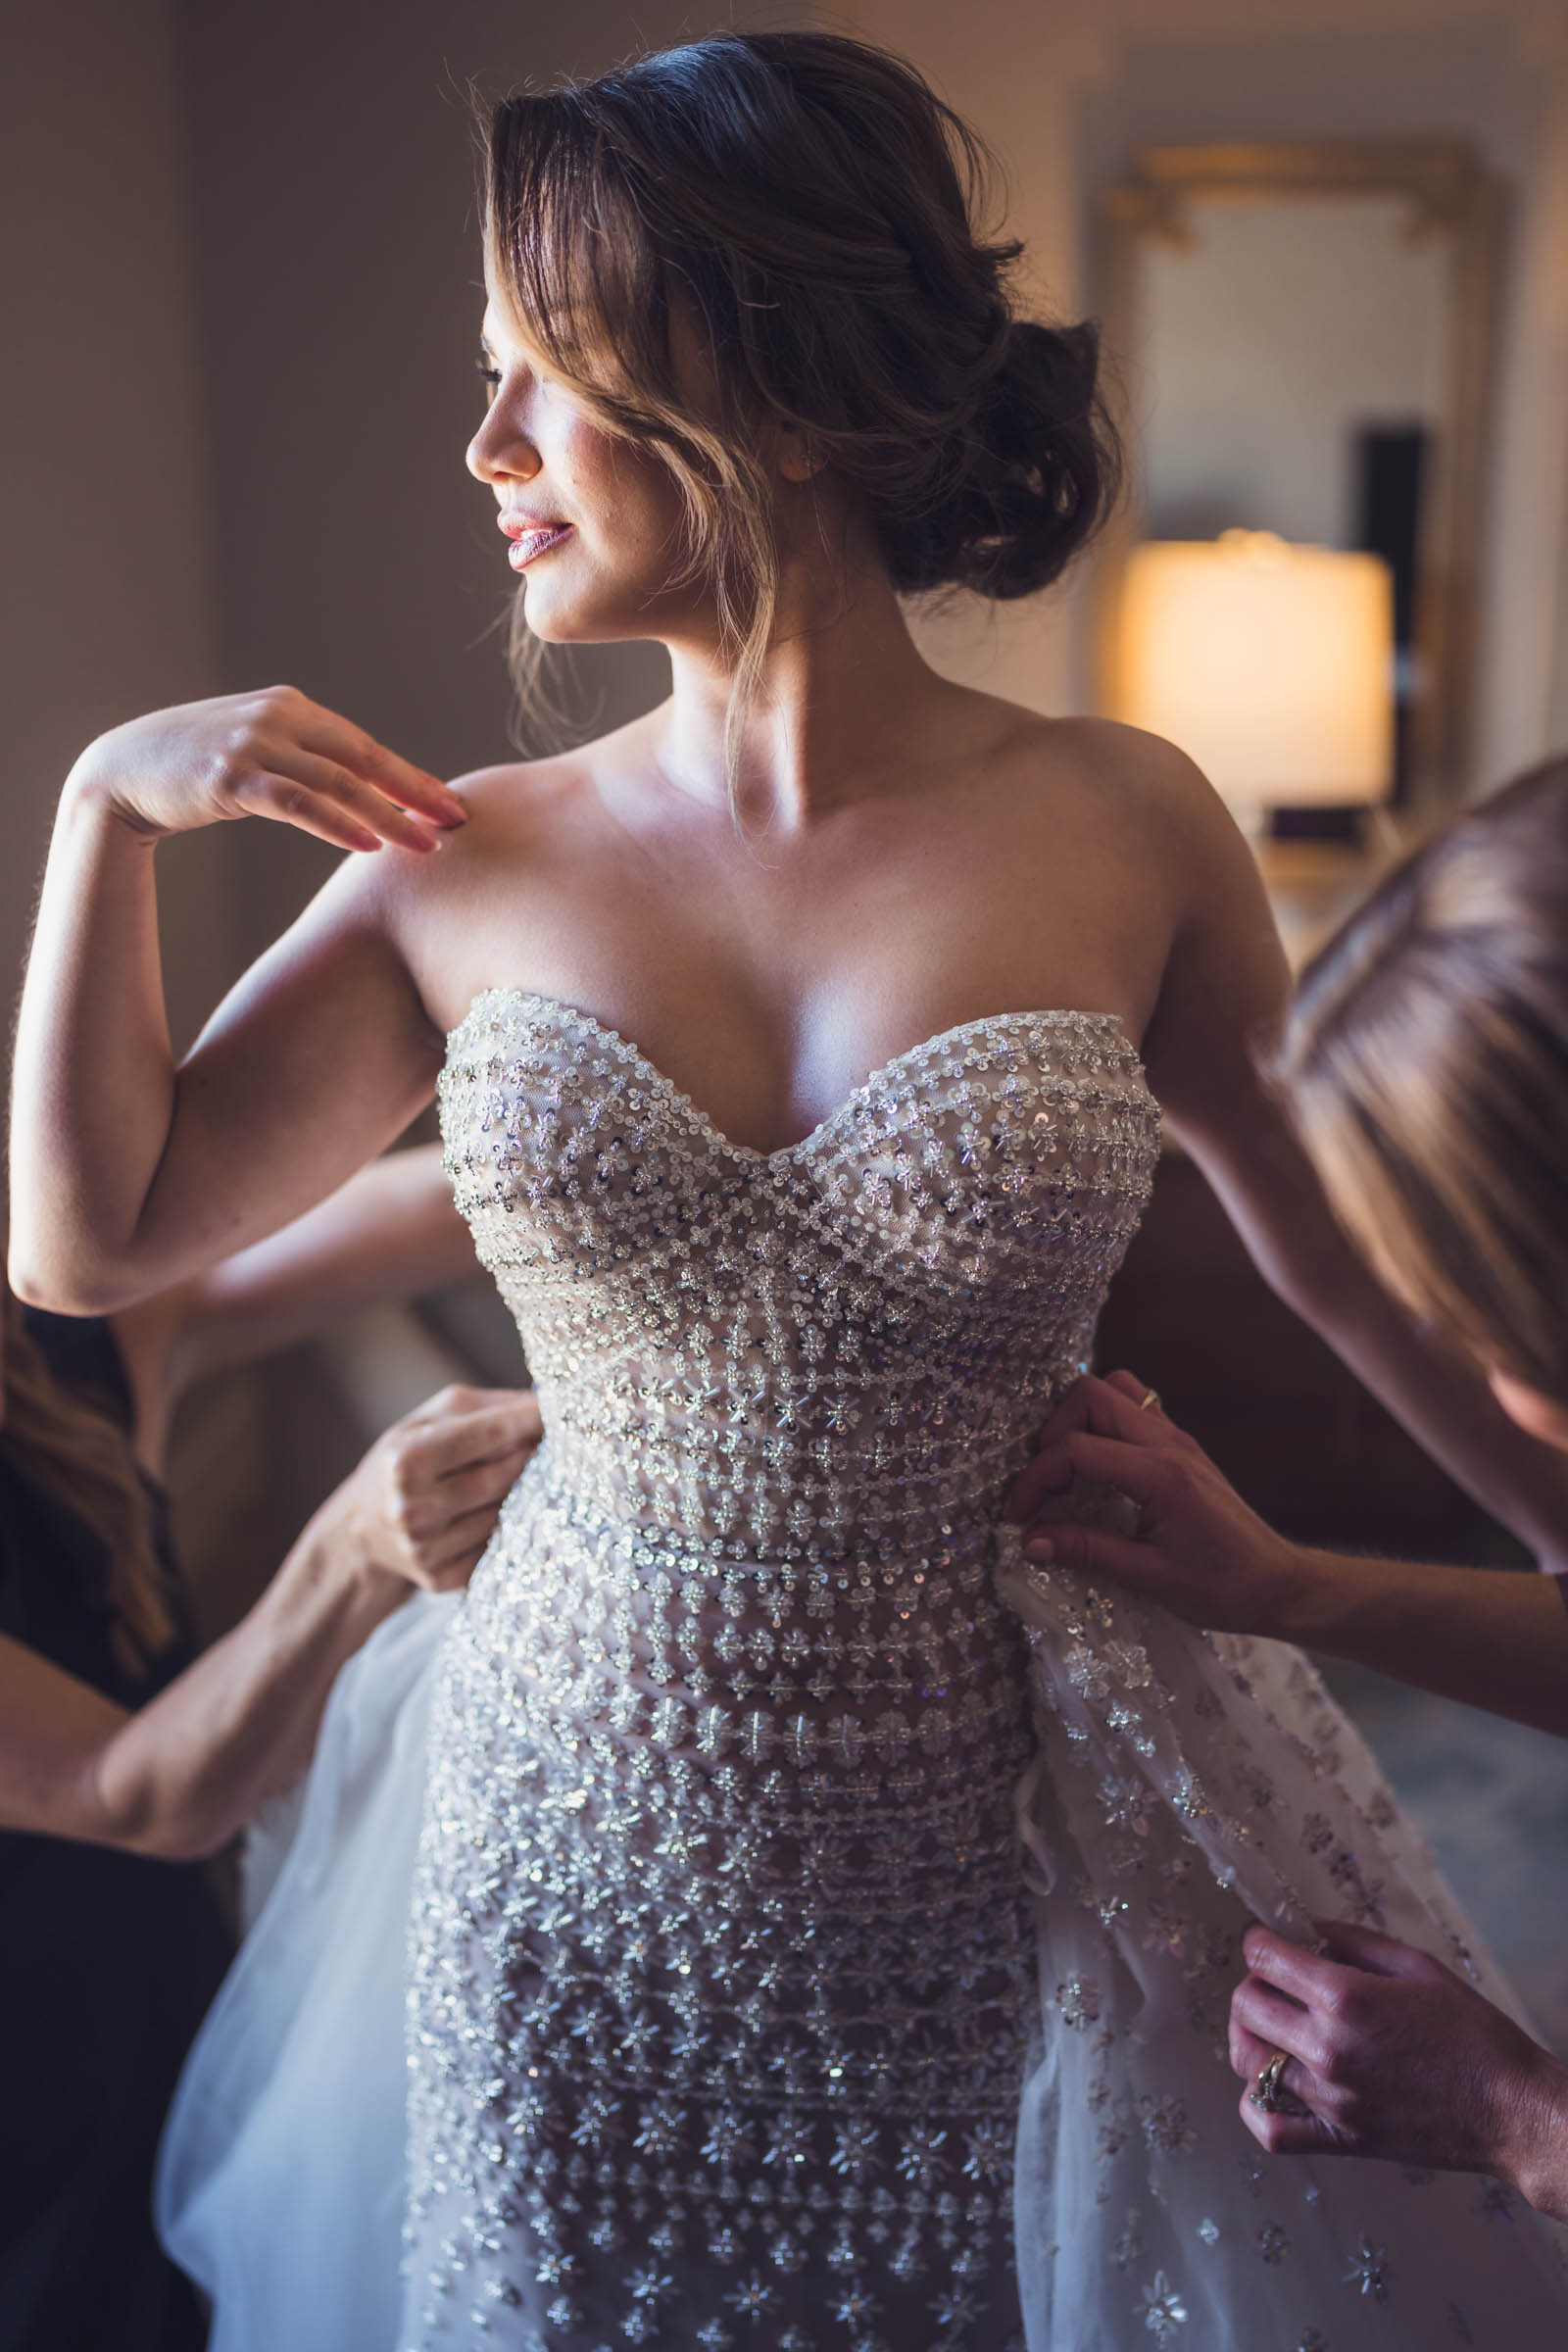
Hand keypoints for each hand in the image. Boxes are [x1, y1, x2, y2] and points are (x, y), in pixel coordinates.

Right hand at [67, 684, 467, 853]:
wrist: (120, 771)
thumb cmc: (195, 769)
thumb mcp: (257, 754)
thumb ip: (305, 762)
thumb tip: (361, 797)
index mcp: (293, 708)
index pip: (365, 747)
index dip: (411, 777)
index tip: (450, 805)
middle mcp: (279, 717)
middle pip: (363, 759)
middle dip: (415, 792)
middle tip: (457, 822)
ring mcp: (254, 743)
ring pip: (337, 782)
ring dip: (386, 816)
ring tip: (423, 846)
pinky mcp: (231, 775)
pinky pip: (298, 802)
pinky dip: (337, 823)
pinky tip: (368, 843)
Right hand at [323, 1384, 542, 1592]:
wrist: (362, 1528)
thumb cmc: (405, 1460)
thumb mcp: (427, 1420)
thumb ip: (484, 1408)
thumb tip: (544, 1405)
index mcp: (408, 1460)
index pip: (489, 1435)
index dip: (530, 1420)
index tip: (557, 1411)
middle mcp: (414, 1507)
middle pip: (503, 1477)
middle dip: (532, 1456)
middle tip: (550, 1443)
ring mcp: (426, 1548)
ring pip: (505, 1514)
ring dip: (524, 1494)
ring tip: (526, 1477)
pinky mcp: (440, 1578)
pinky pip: (496, 1547)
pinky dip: (507, 1528)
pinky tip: (503, 1514)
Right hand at [1003, 1370, 1311, 1637]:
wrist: (1279, 1584)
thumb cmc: (1223, 1588)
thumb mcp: (1151, 1578)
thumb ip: (1088, 1551)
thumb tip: (1030, 1540)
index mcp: (1161, 1473)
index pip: (1077, 1449)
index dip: (1036, 1479)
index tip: (1019, 1517)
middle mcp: (1168, 1441)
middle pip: (1090, 1394)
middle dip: (1053, 1434)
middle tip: (1045, 1485)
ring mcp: (1177, 1437)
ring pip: (1114, 1389)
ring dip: (1079, 1420)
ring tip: (1067, 1469)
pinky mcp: (1181, 1445)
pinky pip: (1134, 1406)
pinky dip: (1104, 1422)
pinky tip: (1098, 1466)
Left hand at [1229, 1918, 1567, 2210]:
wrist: (1512, 2111)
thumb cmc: (1474, 2034)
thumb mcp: (1418, 1967)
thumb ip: (1354, 1941)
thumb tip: (1307, 1927)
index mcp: (1346, 1998)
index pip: (1265, 1958)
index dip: (1259, 1941)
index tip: (1266, 1940)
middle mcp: (1328, 2047)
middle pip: (1247, 2004)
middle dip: (1254, 1982)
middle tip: (1277, 1981)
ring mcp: (1330, 2098)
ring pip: (1247, 2060)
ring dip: (1250, 2035)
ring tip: (1272, 2026)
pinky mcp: (1340, 2138)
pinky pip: (1269, 2128)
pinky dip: (1255, 2105)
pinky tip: (1271, 2083)